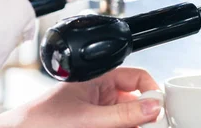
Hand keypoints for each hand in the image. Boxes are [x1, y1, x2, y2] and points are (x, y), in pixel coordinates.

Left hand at [0, 68, 160, 127]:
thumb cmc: (39, 122)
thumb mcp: (88, 119)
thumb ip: (123, 114)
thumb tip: (154, 107)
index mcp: (99, 77)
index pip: (138, 78)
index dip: (152, 91)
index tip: (161, 110)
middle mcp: (100, 93)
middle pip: (136, 101)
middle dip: (144, 115)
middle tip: (151, 125)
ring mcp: (96, 112)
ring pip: (127, 117)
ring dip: (133, 124)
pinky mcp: (92, 124)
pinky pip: (115, 125)